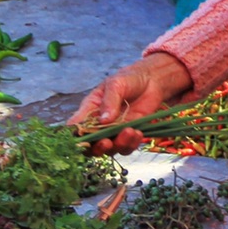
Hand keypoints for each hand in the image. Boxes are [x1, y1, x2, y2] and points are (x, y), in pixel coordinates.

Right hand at [70, 53, 192, 153]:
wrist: (151, 81)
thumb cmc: (128, 79)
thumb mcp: (116, 84)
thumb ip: (109, 101)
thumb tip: (103, 120)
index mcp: (90, 109)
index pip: (76, 126)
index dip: (76, 137)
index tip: (82, 142)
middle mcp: (99, 124)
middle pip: (91, 145)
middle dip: (97, 147)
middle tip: (106, 142)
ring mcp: (114, 131)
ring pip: (110, 149)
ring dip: (118, 144)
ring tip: (130, 131)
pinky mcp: (129, 135)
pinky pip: (127, 147)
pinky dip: (132, 144)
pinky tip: (138, 133)